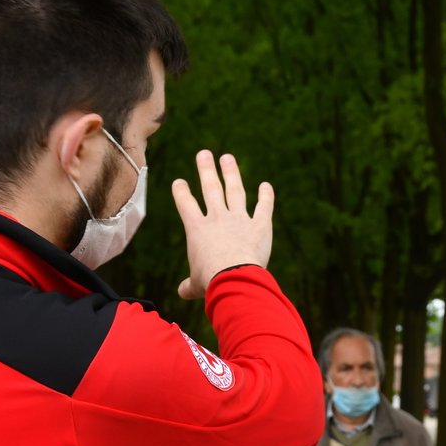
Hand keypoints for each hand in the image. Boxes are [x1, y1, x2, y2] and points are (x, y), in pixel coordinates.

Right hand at [170, 151, 272, 299]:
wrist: (235, 278)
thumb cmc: (211, 282)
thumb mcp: (196, 284)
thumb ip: (190, 285)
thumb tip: (182, 292)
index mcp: (197, 229)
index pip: (186, 205)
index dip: (181, 192)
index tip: (179, 182)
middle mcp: (217, 219)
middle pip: (211, 189)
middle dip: (206, 170)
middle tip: (204, 154)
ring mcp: (240, 219)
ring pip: (235, 191)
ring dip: (231, 173)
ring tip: (227, 158)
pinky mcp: (260, 226)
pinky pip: (263, 207)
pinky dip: (266, 196)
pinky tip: (266, 185)